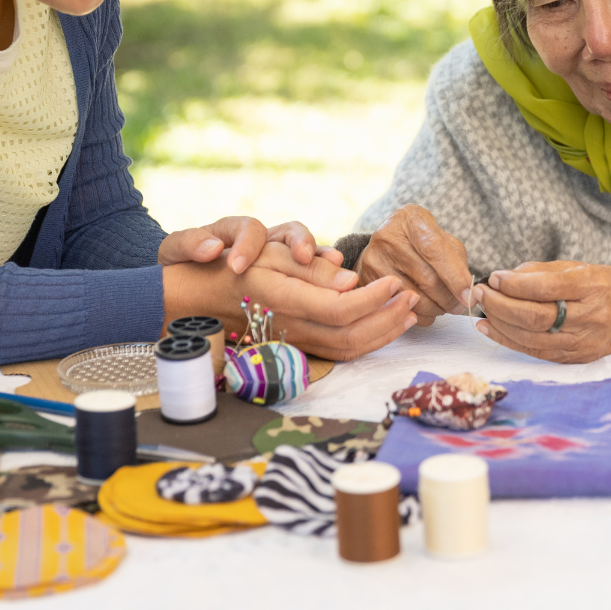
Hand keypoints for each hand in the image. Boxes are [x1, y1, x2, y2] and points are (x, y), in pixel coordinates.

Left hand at [158, 217, 343, 275]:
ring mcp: (281, 257)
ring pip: (309, 250)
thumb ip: (189, 243)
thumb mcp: (177, 250)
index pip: (247, 228)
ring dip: (320, 259)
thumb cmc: (184, 262)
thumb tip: (210, 248)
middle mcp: (265, 240)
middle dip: (300, 243)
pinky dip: (327, 278)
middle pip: (290, 231)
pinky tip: (339, 288)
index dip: (246, 245)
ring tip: (333, 265)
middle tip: (303, 257)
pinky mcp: (290, 277)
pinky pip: (314, 274)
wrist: (187, 277)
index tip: (237, 266)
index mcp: (236, 230)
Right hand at [164, 242, 417, 361]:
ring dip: (384, 332)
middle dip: (389, 317)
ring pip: (348, 350)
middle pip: (353, 336)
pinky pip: (339, 354)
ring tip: (407, 312)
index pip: (344, 309)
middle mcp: (294, 329)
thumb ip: (310, 270)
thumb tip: (350, 281)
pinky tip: (383, 328)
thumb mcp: (268, 255)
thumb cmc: (234, 268)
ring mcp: (295, 343)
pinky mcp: (297, 349)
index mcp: (288, 303)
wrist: (198, 300)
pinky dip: (367, 343)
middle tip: (412, 295)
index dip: (376, 298)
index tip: (396, 281)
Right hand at [358, 204, 472, 326]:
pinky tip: (426, 309)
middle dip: (449, 298)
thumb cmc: (418, 241)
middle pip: (426, 279)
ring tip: (444, 306)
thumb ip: (456, 259)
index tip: (469, 295)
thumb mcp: (439, 237)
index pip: (435, 251)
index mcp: (410, 219)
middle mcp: (388, 237)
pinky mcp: (367, 282)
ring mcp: (373, 260)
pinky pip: (399, 308)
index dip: (455, 277)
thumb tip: (465, 290)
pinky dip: (420, 315)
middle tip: (460, 305)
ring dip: (436, 309)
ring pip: (414, 298)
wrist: (383, 243)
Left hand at [469, 260, 610, 371]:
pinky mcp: (575, 357)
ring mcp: (583, 341)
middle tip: (478, 293)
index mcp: (594, 287)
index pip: (546, 288)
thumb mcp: (584, 267)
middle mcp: (590, 316)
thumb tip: (506, 277)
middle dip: (499, 305)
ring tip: (480, 311)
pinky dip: (509, 340)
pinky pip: (535, 351)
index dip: (514, 284)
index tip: (493, 277)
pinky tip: (491, 329)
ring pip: (531, 337)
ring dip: (499, 325)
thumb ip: (544, 271)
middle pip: (535, 316)